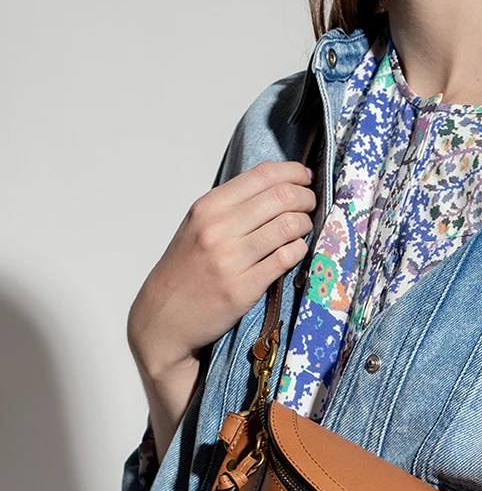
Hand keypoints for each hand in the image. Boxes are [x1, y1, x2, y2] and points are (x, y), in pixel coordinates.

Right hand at [127, 159, 316, 377]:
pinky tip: (296, 251)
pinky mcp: (244, 288)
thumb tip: (274, 189)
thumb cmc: (184, 272)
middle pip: (281, 197)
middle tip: (310, 204)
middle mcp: (218, 229)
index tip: (304, 177)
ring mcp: (231, 259)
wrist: (163, 318)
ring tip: (303, 229)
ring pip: (288, 226)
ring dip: (305, 224)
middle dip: (305, 198)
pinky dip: (300, 250)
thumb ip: (230, 207)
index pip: (262, 175)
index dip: (292, 172)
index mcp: (207, 207)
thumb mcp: (196, 227)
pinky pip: (286, 259)